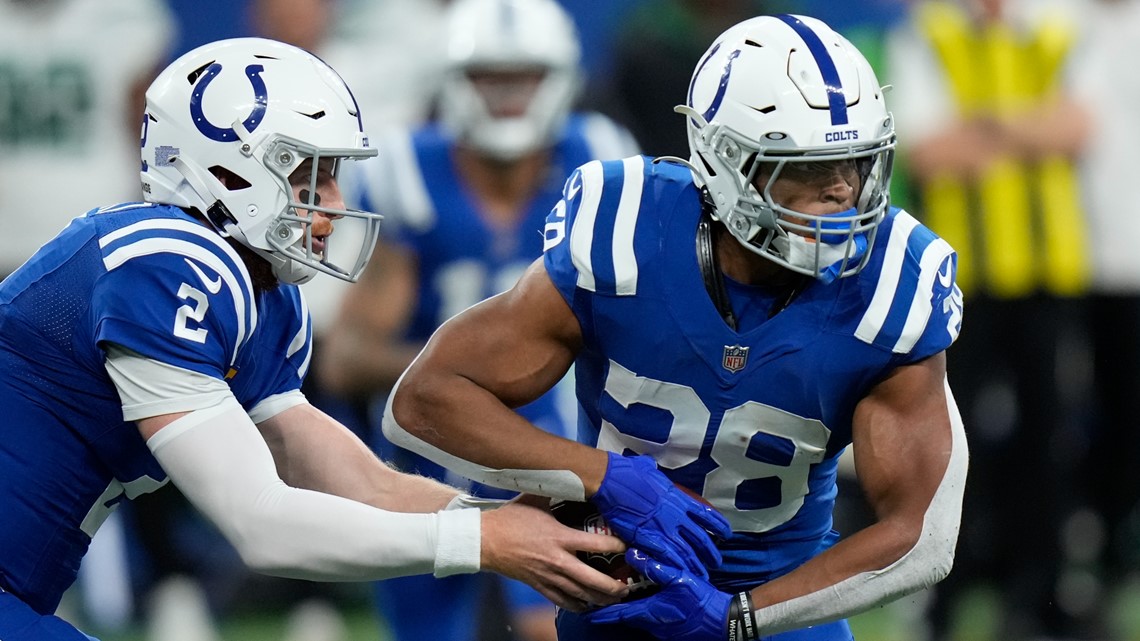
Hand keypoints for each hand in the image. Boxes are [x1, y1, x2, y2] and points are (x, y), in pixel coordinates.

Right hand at [480, 500, 630, 610]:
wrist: (485, 540)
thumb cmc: (510, 518)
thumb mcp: (536, 498)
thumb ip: (556, 488)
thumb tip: (572, 472)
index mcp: (559, 536)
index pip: (596, 544)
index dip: (616, 545)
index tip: (628, 545)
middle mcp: (557, 560)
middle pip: (591, 579)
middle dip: (612, 586)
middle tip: (627, 586)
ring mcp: (548, 576)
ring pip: (580, 594)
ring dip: (600, 598)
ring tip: (615, 598)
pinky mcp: (539, 585)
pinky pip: (562, 601)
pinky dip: (578, 605)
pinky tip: (588, 605)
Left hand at [583, 549, 731, 640]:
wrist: (725, 622)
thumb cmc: (701, 601)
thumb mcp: (680, 579)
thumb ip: (656, 566)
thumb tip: (632, 553)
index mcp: (650, 612)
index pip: (618, 614)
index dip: (601, 613)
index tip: (586, 612)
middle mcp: (653, 624)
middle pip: (627, 617)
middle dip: (614, 611)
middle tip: (600, 601)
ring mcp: (664, 631)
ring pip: (641, 619)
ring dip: (631, 611)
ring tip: (622, 599)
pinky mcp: (674, 631)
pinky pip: (654, 621)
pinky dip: (647, 612)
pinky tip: (650, 603)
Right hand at [592, 452, 731, 576]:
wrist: (612, 480)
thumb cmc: (628, 472)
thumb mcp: (649, 469)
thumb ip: (655, 474)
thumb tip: (650, 467)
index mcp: (678, 498)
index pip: (705, 514)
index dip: (718, 525)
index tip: (726, 534)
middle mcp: (675, 515)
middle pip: (700, 538)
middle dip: (710, 553)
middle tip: (716, 562)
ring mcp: (662, 528)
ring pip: (686, 551)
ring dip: (695, 565)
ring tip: (702, 575)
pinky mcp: (647, 537)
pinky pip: (667, 556)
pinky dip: (676, 566)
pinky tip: (681, 574)